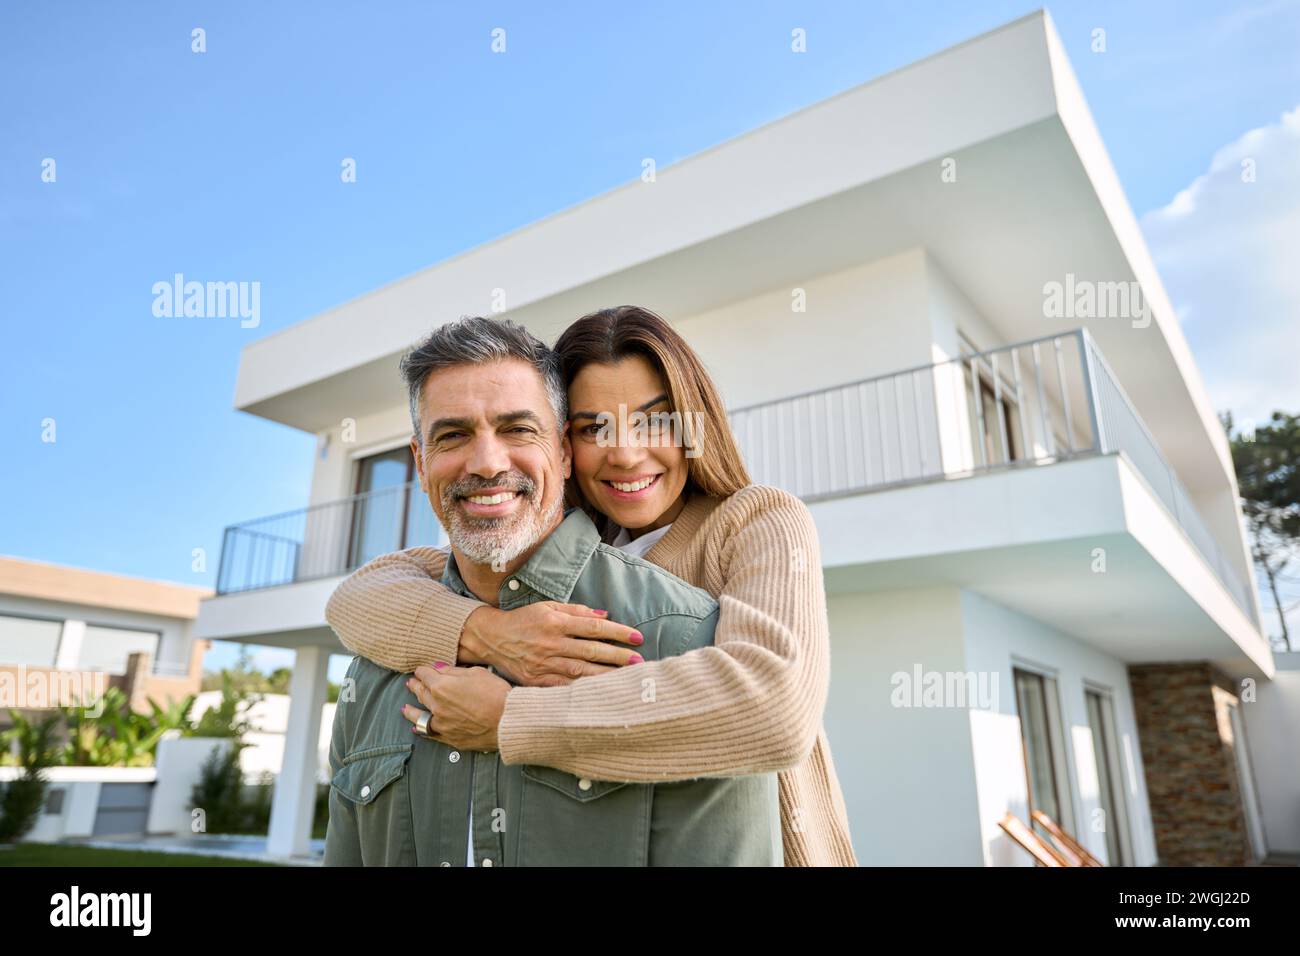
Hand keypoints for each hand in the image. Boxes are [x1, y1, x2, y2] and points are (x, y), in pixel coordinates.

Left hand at [402, 663, 509, 751]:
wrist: (508, 721)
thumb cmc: (496, 694)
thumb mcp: (477, 673)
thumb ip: (454, 671)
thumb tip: (438, 668)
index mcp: (442, 686)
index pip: (425, 675)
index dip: (423, 670)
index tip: (422, 670)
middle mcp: (437, 706)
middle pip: (421, 693)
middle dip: (416, 686)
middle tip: (411, 683)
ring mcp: (442, 724)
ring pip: (419, 716)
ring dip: (411, 710)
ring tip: (405, 708)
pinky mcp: (450, 738)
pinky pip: (430, 734)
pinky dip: (421, 729)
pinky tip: (416, 728)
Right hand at [458, 602, 644, 686]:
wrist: (491, 638)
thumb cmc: (524, 620)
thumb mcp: (548, 607)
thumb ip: (577, 610)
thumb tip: (605, 616)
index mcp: (556, 622)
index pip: (593, 627)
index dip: (618, 632)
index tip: (637, 637)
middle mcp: (551, 643)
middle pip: (591, 651)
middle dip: (618, 657)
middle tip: (639, 662)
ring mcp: (544, 664)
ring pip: (580, 672)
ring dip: (606, 676)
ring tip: (627, 679)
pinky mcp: (536, 681)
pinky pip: (563, 688)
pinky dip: (582, 691)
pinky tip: (600, 694)